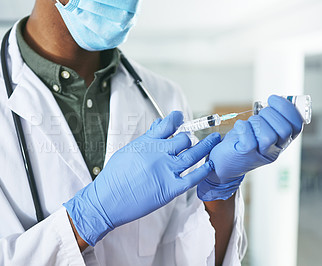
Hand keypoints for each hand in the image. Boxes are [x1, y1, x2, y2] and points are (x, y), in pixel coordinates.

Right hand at [64, 111, 220, 245]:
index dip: (177, 119)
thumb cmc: (114, 177)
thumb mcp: (128, 150)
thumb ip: (146, 139)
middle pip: (184, 139)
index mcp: (147, 142)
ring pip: (193, 154)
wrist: (108, 200)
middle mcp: (159, 153)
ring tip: (214, 140)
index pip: (168, 124)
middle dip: (189, 138)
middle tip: (194, 139)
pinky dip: (204, 170)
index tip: (181, 118)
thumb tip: (158, 126)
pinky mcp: (171, 188)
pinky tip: (210, 165)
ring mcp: (167, 170)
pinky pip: (193, 177)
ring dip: (206, 146)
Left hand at [198, 95, 303, 200]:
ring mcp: (261, 154)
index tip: (273, 99)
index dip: (288, 109)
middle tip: (259, 114)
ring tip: (249, 124)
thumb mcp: (260, 129)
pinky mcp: (246, 155)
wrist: (223, 162)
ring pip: (268, 136)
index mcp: (282, 141)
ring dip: (257, 122)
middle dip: (271, 114)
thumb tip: (279, 100)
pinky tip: (239, 126)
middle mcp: (275, 150)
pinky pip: (249, 139)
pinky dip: (243, 127)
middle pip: (285, 130)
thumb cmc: (242, 141)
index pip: (297, 125)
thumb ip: (271, 119)